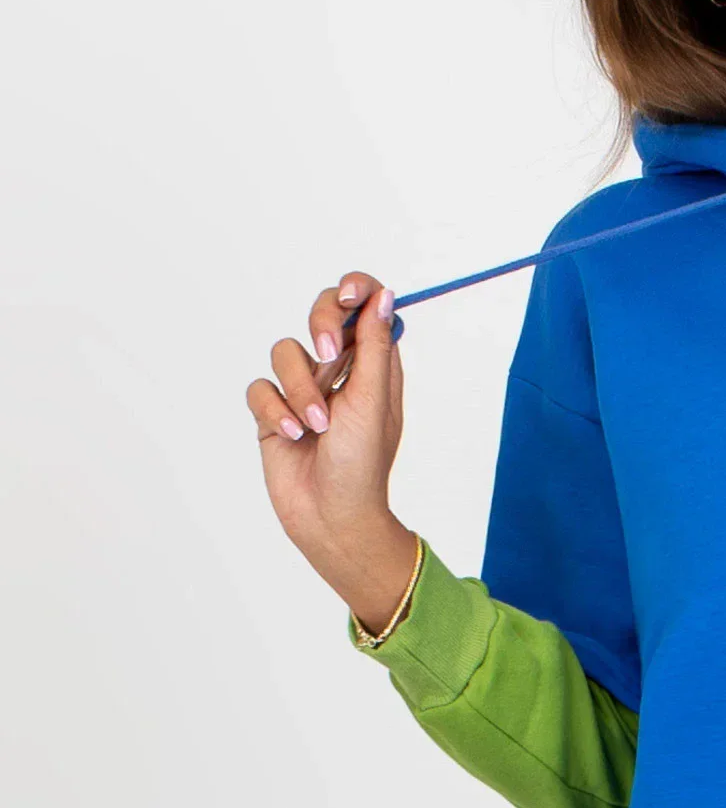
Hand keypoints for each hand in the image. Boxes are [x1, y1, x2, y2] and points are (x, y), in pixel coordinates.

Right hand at [246, 272, 418, 627]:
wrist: (332, 517)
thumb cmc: (362, 465)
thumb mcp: (373, 400)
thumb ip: (374, 346)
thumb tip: (384, 296)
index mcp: (373, 365)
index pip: (363, 309)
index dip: (355, 290)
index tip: (351, 293)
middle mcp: (339, 372)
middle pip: (321, 315)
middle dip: (321, 327)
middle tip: (330, 352)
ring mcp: (303, 391)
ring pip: (286, 352)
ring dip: (301, 388)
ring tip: (317, 425)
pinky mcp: (273, 414)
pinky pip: (260, 389)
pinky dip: (275, 411)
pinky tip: (293, 436)